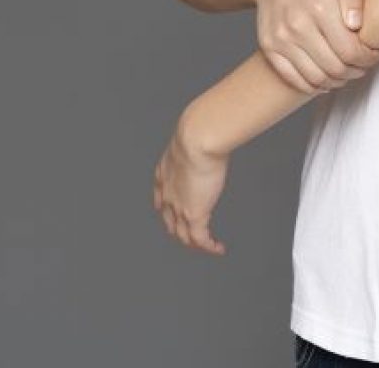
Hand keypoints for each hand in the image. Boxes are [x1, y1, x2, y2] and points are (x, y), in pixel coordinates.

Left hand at [152, 113, 229, 255]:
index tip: (169, 212)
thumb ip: (199, 141)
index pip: (160, 197)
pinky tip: (217, 249)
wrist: (196, 139)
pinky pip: (200, 239)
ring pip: (183, 235)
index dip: (165, 209)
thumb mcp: (193, 138)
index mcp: (164, 173)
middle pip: (169, 221)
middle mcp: (168, 192)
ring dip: (195, 244)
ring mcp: (179, 206)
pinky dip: (209, 247)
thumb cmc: (198, 132)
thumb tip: (211, 130)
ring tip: (207, 248)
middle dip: (178, 231)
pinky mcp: (194, 214)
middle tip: (190, 237)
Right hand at [248, 0, 378, 94]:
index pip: (350, 50)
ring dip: (338, 81)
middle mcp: (297, 26)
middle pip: (335, 68)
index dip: (368, 58)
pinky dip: (314, 86)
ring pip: (316, 78)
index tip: (375, 54)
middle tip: (364, 64)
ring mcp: (281, 39)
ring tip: (347, 71)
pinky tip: (326, 78)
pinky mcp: (269, 48)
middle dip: (357, 71)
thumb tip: (356, 26)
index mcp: (319, 7)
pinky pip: (294, 79)